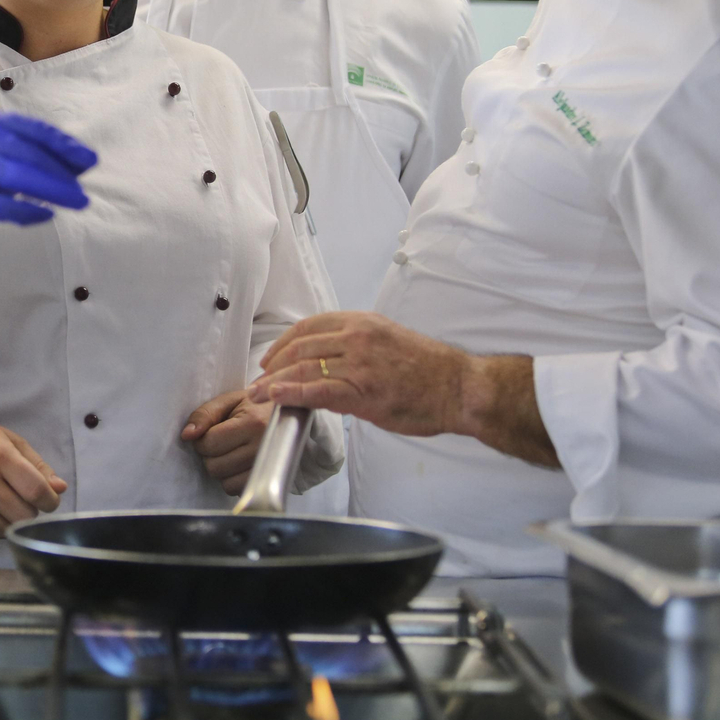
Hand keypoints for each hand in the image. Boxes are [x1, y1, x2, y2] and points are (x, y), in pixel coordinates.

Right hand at [0, 112, 97, 265]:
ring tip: (76, 201)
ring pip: (14, 176)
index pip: (30, 129)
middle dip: (60, 171)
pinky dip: (26, 211)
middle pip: (25, 153)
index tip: (89, 160)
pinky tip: (46, 215)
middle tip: (84, 190)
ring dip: (50, 190)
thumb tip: (80, 164)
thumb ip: (31, 158)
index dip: (62, 144)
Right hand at [0, 415, 67, 542]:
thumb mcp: (9, 441)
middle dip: (30, 512)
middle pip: (22, 515)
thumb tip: (59, 490)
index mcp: (0, 456)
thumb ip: (37, 466)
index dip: (50, 502)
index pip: (36, 491)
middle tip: (23, 501)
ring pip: (3, 531)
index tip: (49, 501)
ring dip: (11, 523)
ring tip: (4, 506)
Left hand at [181, 390, 271, 495]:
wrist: (292, 420)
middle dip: (211, 456)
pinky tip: (240, 465)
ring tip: (233, 453)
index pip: (209, 443)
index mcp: (253, 423)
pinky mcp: (269, 483)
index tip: (213, 432)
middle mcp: (263, 447)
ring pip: (225, 482)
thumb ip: (205, 414)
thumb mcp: (231, 401)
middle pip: (214, 466)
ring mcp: (268, 468)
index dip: (203, 440)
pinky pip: (237, 491)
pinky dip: (233, 481)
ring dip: (222, 470)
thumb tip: (187, 435)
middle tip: (224, 443)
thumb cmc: (258, 408)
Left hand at [249, 312, 467, 436]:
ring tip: (258, 393)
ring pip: (304, 368)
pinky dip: (291, 393)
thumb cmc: (430, 369)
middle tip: (260, 379)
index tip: (272, 358)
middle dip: (274, 364)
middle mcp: (357, 337)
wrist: (460, 387)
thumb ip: (357, 347)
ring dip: (275, 382)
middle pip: (300, 346)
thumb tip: (331, 362)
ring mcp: (359, 363)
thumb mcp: (389, 341)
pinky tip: (277, 397)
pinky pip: (317, 390)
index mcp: (362, 322)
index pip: (309, 326)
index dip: (284, 343)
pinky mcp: (362, 391)